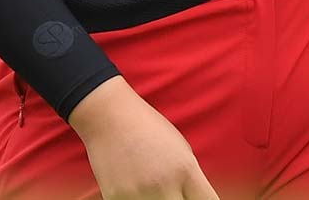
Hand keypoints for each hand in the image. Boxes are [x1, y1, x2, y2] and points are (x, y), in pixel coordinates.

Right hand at [68, 77, 220, 198]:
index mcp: (185, 169)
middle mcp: (164, 184)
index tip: (198, 199)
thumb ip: (190, 178)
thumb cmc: (150, 130)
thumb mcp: (181, 149)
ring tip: (151, 185)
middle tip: (175, 192)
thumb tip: (195, 199)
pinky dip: (137, 199)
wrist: (110, 118)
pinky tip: (134, 187)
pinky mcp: (115, 198)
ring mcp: (138, 194)